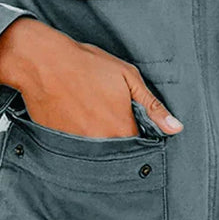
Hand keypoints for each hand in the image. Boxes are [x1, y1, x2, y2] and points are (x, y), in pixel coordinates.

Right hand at [0, 17, 183, 138]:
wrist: (42, 63)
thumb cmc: (87, 65)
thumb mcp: (127, 77)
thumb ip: (152, 106)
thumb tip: (176, 128)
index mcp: (123, 128)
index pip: (142, 148)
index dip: (143, 138)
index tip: (138, 127)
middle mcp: (102, 144)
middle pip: (121, 155)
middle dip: (123, 144)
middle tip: (112, 120)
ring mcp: (80, 147)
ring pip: (99, 156)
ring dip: (103, 145)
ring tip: (95, 119)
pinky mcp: (61, 145)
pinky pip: (78, 153)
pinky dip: (82, 144)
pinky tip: (79, 122)